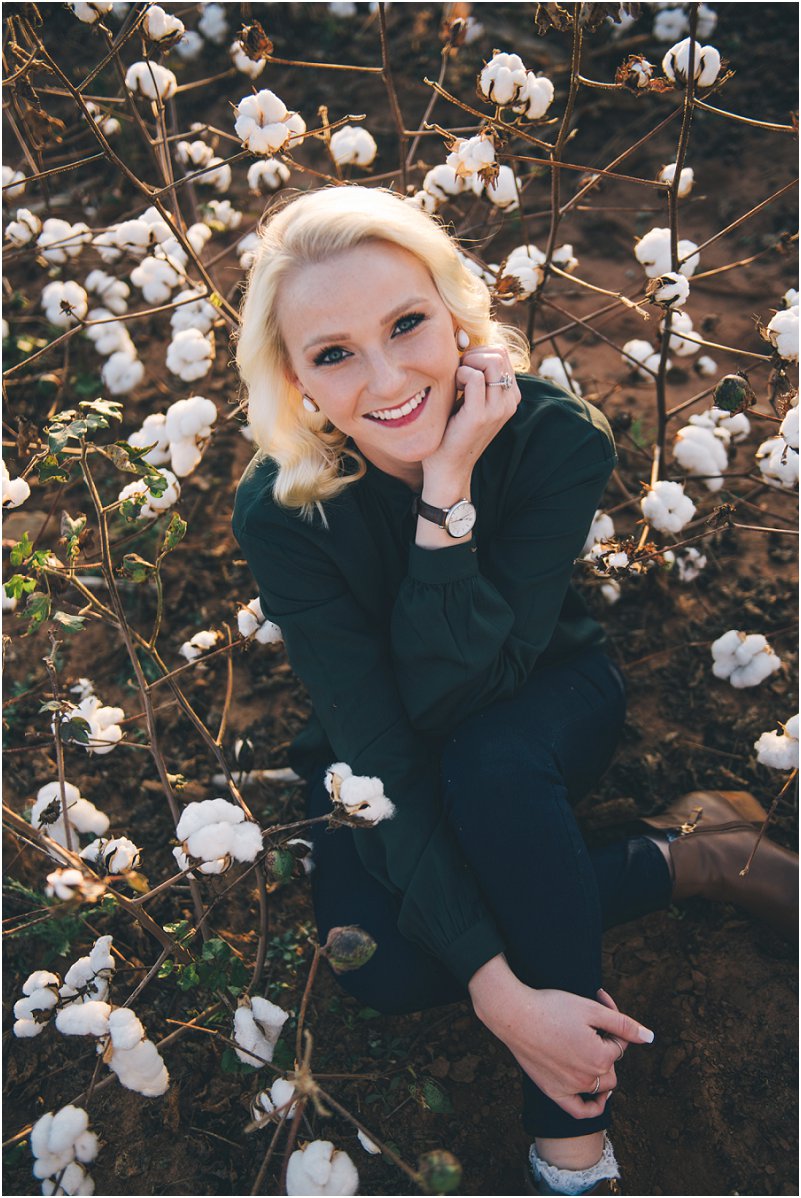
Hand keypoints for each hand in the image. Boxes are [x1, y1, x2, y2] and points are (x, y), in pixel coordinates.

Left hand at [421, 346, 520, 500]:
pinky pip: (473, 376)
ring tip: (456, 380)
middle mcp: (509, 402)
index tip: (463, 369)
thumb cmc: (453, 430)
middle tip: (457, 372)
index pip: (503, 354)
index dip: (479, 352)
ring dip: (467, 363)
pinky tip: (452, 389)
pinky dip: (459, 375)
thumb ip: (476, 376)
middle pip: (499, 353)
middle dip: (474, 354)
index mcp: (510, 397)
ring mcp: (497, 409)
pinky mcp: (480, 415)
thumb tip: (465, 342)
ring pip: (491, 361)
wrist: (448, 467)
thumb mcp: (470, 399)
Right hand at [468, 956, 652, 1119]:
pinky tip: (597, 1096)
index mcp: (602, 1057)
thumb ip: (623, 1024)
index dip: (610, 1023)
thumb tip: (650, 1037)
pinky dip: (593, 1105)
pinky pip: (580, 1110)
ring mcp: (571, 1088)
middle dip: (606, 1044)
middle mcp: (589, 1078)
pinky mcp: (554, 1092)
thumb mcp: (591, 1009)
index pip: (619, 1043)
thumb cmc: (552, 1007)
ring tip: (586, 1044)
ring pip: (601, 1084)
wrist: (514, 1015)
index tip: (597, 1002)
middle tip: (588, 1020)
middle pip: (612, 1064)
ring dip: (601, 1067)